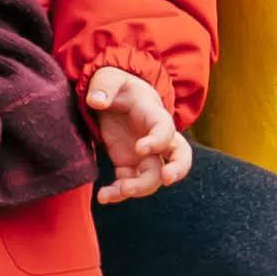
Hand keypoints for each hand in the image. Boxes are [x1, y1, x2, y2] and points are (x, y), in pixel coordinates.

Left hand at [80, 61, 190, 201]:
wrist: (113, 97)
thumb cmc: (116, 85)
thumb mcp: (108, 78)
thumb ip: (103, 87)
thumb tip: (96, 101)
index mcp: (153, 114)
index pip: (166, 129)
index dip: (158, 140)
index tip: (140, 148)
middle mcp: (155, 138)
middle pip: (180, 157)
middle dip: (177, 170)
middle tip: (166, 179)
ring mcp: (144, 155)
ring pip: (153, 177)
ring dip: (139, 188)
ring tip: (116, 192)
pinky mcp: (128, 164)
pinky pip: (130, 183)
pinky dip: (119, 193)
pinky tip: (103, 197)